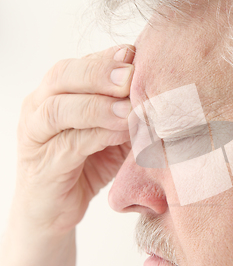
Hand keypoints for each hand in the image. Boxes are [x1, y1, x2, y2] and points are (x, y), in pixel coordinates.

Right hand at [13, 45, 134, 234]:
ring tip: (129, 109)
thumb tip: (163, 88)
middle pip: (62, 75)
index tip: (139, 56)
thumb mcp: (114, 130)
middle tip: (131, 76)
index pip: (81, 62)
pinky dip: (97, 136)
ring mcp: (36, 135)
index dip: (110, 57)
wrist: (57, 209)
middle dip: (100, 72)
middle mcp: (40, 106)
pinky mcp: (42, 166)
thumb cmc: (90, 163)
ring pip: (58, 108)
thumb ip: (128, 108)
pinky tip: (121, 133)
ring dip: (97, 106)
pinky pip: (67, 145)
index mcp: (58, 91)